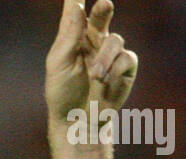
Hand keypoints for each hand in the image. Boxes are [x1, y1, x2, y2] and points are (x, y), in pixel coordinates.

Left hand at [46, 0, 138, 125]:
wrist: (78, 121)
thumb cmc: (63, 94)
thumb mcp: (59, 64)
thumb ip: (69, 35)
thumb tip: (77, 6)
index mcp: (73, 36)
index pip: (76, 10)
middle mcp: (93, 40)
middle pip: (102, 14)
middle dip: (104, 9)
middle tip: (104, 5)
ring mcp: (110, 53)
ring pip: (115, 41)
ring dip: (105, 59)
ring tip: (96, 76)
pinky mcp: (124, 67)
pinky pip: (126, 58)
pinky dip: (116, 69)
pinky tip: (107, 81)